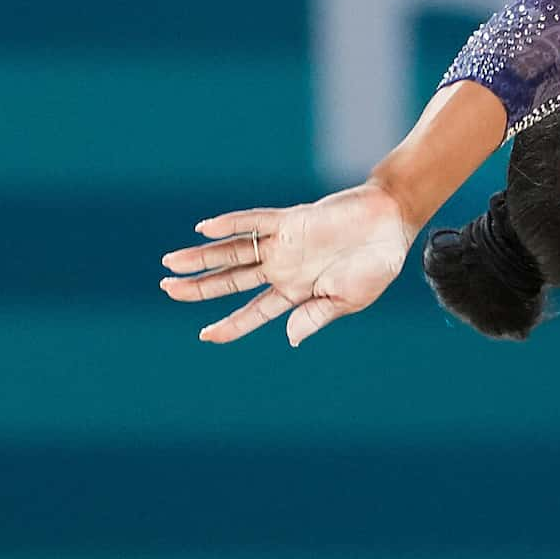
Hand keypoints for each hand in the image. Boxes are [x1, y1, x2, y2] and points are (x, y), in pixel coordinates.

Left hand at [159, 182, 416, 346]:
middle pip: (232, 280)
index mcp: (298, 293)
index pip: (255, 311)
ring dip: (202, 258)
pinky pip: (254, 222)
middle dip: (200, 287)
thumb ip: (317, 316)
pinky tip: (205, 229)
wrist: (392, 222)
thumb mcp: (350, 300)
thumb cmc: (377, 264)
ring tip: (170, 263)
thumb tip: (287, 338)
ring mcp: (283, 244)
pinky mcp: (290, 220)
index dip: (230, 324)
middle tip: (167, 290)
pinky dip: (231, 224)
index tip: (206, 335)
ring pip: (233, 251)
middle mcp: (283, 268)